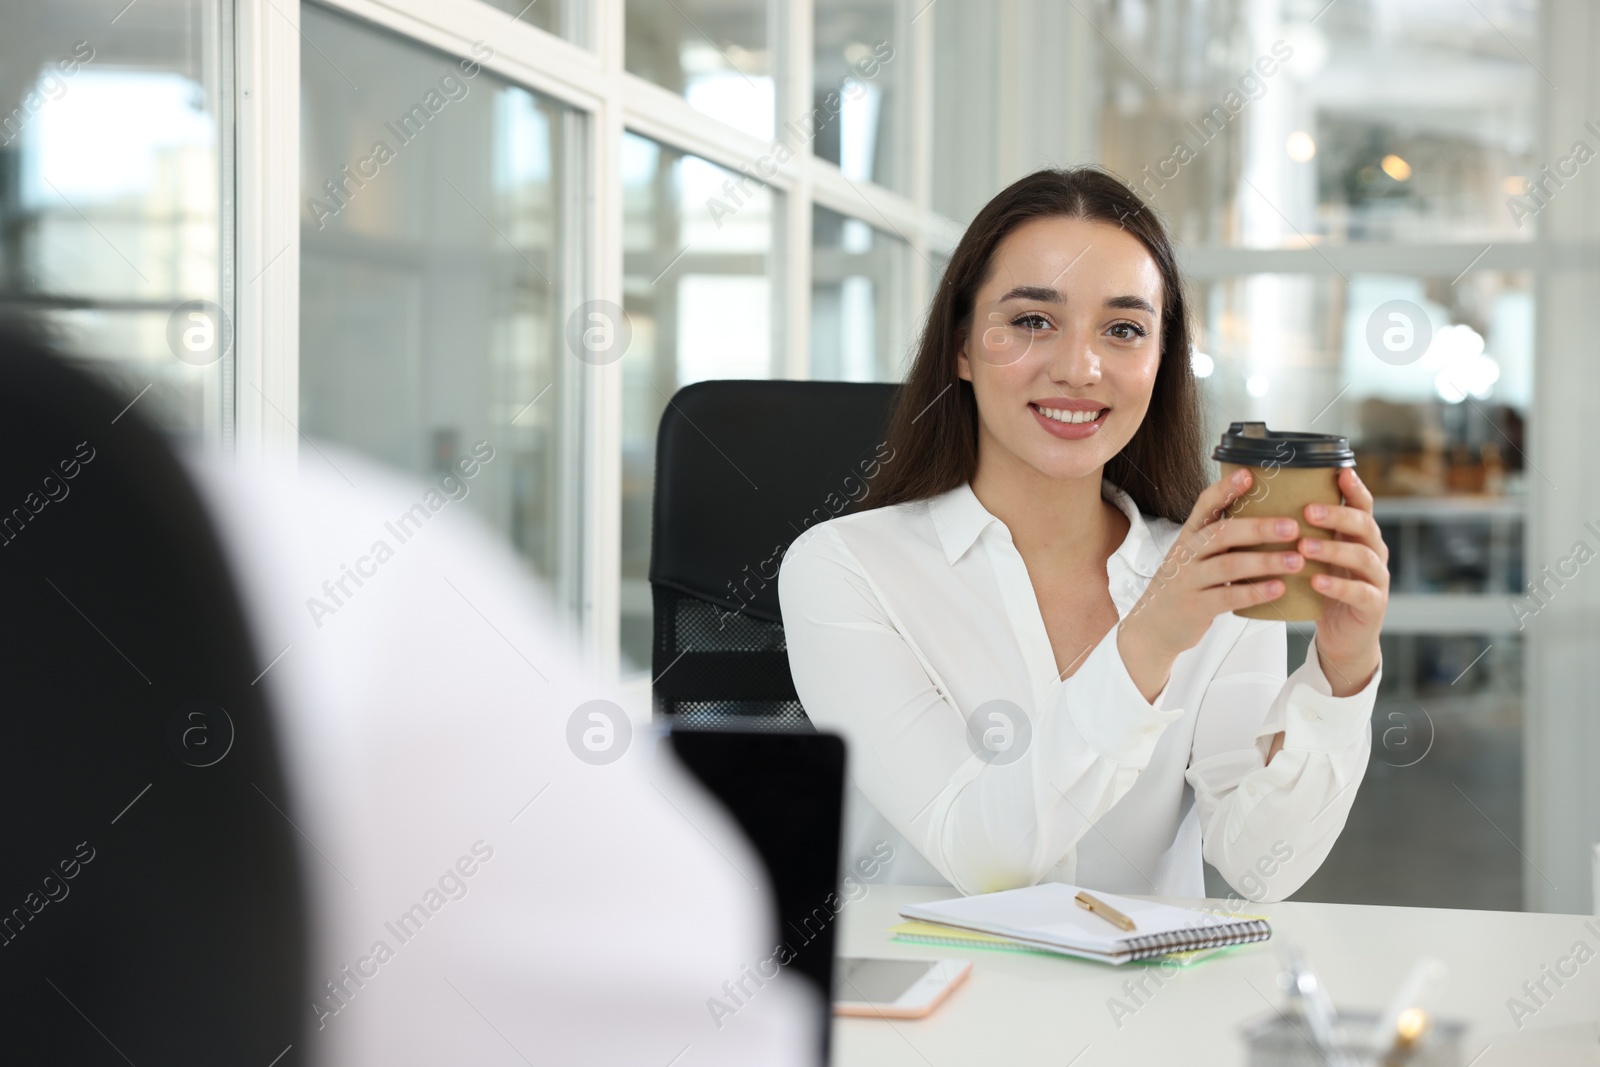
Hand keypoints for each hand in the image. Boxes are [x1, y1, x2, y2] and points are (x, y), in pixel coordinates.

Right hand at [1117, 467, 1304, 698]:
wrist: (1152, 627)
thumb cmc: (1185, 586)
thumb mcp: (1195, 556)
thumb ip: (1222, 539)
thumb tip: (1271, 515)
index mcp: (1189, 536)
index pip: (1205, 505)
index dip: (1225, 489)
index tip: (1249, 474)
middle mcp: (1186, 554)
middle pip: (1221, 534)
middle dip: (1259, 528)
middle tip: (1292, 526)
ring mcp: (1188, 581)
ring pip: (1228, 566)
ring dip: (1265, 561)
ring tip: (1296, 561)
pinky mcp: (1195, 607)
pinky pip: (1228, 598)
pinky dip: (1255, 593)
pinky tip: (1278, 589)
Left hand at [1301, 466, 1387, 695]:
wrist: (1341, 636)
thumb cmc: (1322, 590)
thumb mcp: (1314, 558)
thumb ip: (1303, 533)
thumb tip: (1265, 503)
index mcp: (1358, 537)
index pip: (1362, 506)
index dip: (1354, 488)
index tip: (1340, 471)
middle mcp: (1373, 553)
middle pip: (1365, 526)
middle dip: (1337, 516)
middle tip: (1308, 511)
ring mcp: (1376, 579)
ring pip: (1364, 557)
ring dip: (1333, 549)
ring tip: (1305, 546)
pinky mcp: (1373, 605)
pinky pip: (1360, 593)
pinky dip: (1338, 586)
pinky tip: (1317, 582)